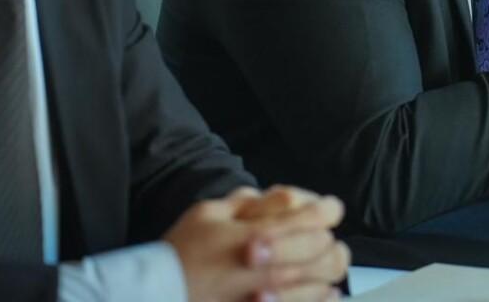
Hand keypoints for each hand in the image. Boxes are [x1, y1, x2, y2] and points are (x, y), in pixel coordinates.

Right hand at [166, 186, 349, 301]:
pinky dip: (320, 299)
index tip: (324, 211)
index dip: (328, 209)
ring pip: (326, 284)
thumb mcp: (209, 212)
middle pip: (330, 251)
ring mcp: (273, 297)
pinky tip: (316, 293)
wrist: (159, 296)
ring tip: (318, 268)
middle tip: (321, 240)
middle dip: (329, 241)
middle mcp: (273, 268)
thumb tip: (287, 197)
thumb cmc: (183, 253)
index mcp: (261, 234)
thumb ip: (252, 203)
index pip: (319, 216)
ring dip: (327, 273)